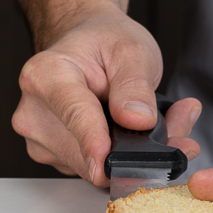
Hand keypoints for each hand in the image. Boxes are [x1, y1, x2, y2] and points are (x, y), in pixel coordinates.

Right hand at [11, 6, 201, 185]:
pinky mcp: (57, 158)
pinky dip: (122, 159)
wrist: (87, 44)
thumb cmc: (103, 43)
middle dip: (134, 149)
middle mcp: (35, 112)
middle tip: (177, 129)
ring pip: (95, 167)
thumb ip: (135, 85)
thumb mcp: (131, 50)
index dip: (92, 140)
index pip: (73, 114)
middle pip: (85, 151)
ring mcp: (42, 140)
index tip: (106, 160)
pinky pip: (96, 170)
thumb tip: (138, 120)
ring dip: (132, 155)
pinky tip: (134, 135)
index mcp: (46, 76)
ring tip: (156, 123)